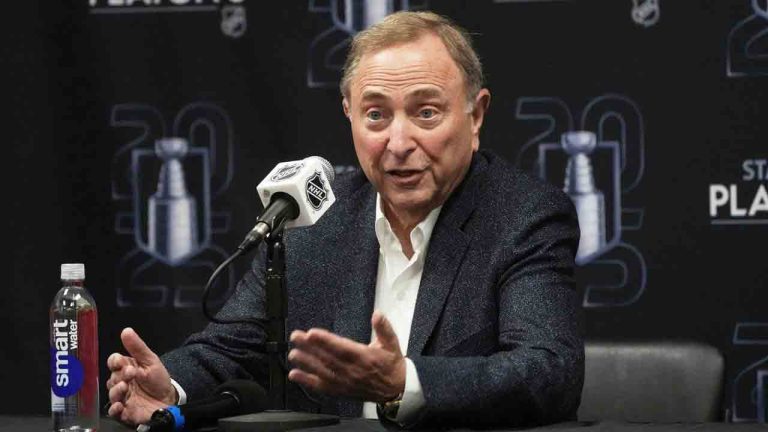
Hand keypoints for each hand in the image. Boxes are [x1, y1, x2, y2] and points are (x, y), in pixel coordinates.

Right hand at [105, 328, 176, 424]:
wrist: (169, 399)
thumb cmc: (158, 379)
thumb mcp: (150, 360)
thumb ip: (137, 347)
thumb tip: (126, 330)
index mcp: (126, 368)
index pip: (113, 362)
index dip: (115, 361)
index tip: (120, 362)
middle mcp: (121, 382)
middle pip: (112, 377)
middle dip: (120, 376)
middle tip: (130, 374)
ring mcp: (122, 397)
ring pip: (112, 393)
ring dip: (116, 390)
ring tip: (125, 387)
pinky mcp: (125, 411)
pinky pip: (114, 412)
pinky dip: (115, 409)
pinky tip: (119, 405)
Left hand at [287, 310, 405, 402]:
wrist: (396, 390)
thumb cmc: (391, 364)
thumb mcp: (392, 344)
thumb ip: (384, 328)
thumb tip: (377, 314)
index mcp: (364, 357)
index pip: (341, 348)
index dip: (326, 341)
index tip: (311, 333)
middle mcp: (352, 371)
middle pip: (328, 358)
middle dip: (310, 348)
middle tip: (295, 337)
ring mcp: (345, 383)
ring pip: (322, 372)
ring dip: (306, 363)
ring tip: (293, 354)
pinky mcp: (341, 391)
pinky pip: (322, 387)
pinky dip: (307, 382)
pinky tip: (295, 375)